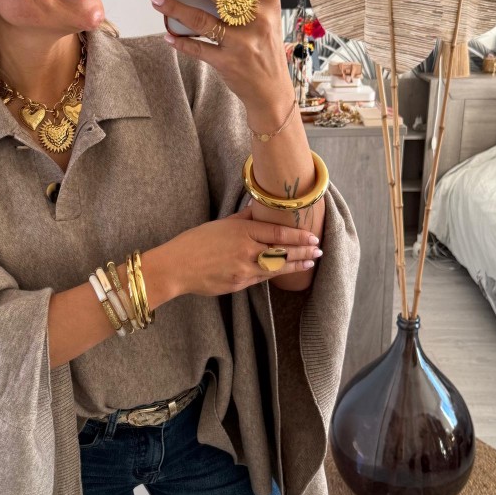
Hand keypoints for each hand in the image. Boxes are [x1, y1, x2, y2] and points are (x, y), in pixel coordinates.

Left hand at [149, 0, 288, 107]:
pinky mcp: (228, 63)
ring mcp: (242, 43)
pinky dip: (181, 42)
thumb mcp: (266, 21)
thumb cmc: (264, 51)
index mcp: (270, 5)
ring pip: (204, 20)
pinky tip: (167, 34)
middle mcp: (257, 20)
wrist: (271, 93)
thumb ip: (248, 0)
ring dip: (176, 8)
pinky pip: (199, 48)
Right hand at [164, 204, 322, 297]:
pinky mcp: (239, 284)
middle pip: (283, 251)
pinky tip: (287, 272)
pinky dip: (278, 274)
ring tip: (311, 262)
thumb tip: (258, 210)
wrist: (176, 267)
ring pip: (277, 267)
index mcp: (242, 231)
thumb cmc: (194, 242)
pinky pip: (263, 278)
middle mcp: (246, 250)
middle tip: (319, 250)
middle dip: (304, 251)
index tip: (312, 237)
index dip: (299, 236)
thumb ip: (242, 218)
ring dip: (296, 264)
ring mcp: (244, 269)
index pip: (278, 233)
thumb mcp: (219, 224)